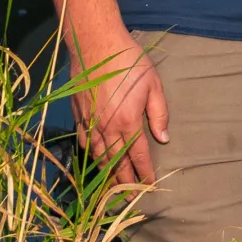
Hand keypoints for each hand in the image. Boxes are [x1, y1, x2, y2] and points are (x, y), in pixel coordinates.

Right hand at [70, 30, 167, 184]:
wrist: (95, 43)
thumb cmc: (128, 61)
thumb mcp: (153, 84)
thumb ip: (159, 113)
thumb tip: (163, 139)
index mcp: (128, 122)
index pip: (138, 156)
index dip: (144, 174)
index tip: (149, 187)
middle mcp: (107, 128)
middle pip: (117, 162)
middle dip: (125, 182)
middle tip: (130, 198)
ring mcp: (90, 122)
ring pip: (99, 156)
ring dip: (107, 174)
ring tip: (113, 188)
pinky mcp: (78, 114)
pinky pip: (84, 141)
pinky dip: (90, 155)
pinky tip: (95, 160)